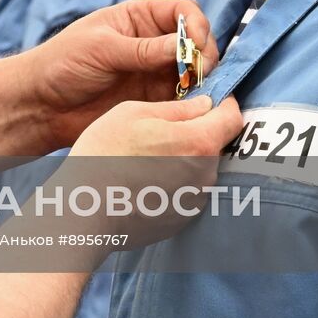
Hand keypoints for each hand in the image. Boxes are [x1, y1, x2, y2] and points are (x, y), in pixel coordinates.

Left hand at [28, 0, 220, 147]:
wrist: (41, 105)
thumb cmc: (62, 63)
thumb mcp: (100, 48)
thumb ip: (142, 49)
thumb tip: (185, 47)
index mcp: (138, 17)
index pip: (182, 11)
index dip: (196, 25)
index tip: (196, 44)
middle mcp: (153, 42)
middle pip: (196, 42)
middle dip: (204, 55)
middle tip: (199, 74)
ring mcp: (155, 71)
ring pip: (195, 71)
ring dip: (202, 80)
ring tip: (195, 93)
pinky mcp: (154, 100)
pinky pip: (184, 98)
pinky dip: (192, 102)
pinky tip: (188, 108)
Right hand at [54, 95, 242, 249]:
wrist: (85, 210)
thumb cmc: (105, 154)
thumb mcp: (133, 113)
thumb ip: (176, 108)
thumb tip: (204, 104)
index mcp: (199, 142)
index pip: (233, 117)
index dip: (223, 103)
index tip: (207, 98)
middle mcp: (206, 174)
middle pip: (213, 144)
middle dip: (195, 132)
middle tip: (160, 128)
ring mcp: (196, 200)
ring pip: (198, 167)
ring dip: (182, 158)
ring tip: (144, 158)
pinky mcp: (183, 219)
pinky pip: (185, 190)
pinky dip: (171, 182)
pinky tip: (142, 181)